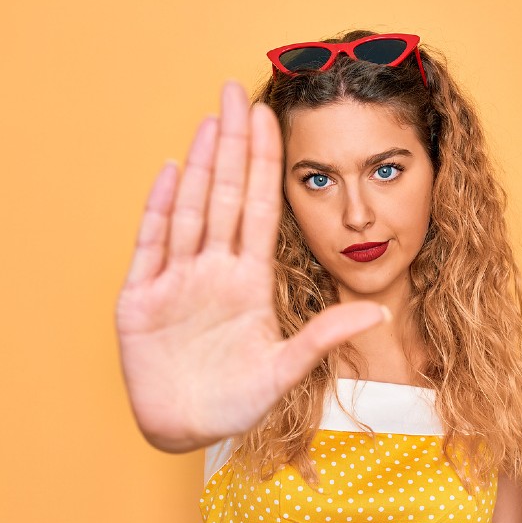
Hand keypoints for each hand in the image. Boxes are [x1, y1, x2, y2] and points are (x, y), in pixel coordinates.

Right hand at [115, 81, 388, 452]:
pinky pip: (153, 246)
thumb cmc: (233, 403)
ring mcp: (176, 281)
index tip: (272, 119)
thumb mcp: (285, 370)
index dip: (265, 164)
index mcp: (249, 281)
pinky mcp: (141, 299)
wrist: (183, 431)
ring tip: (211, 120)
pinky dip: (161, 210)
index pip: (260, 208)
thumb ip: (324, 336)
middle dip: (233, 145)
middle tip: (236, 92)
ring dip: (201, 165)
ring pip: (191, 210)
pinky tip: (172, 172)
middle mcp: (213, 270)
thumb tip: (380, 313)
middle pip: (225, 195)